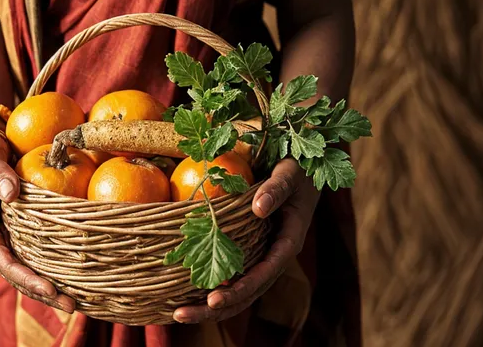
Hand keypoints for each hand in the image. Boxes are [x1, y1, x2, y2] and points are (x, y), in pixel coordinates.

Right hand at [0, 128, 75, 312]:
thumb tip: (12, 194)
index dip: (19, 273)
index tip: (44, 286)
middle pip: (13, 271)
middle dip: (38, 290)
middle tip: (68, 304)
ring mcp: (8, 236)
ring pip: (24, 270)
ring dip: (46, 289)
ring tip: (74, 305)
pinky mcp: (23, 233)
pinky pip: (36, 257)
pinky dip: (51, 272)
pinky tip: (74, 283)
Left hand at [172, 158, 318, 322]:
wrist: (303, 167)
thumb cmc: (298, 168)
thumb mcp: (290, 175)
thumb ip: (276, 189)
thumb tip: (259, 209)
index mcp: (289, 241)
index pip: (266, 273)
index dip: (242, 288)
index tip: (215, 300)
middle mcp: (275, 254)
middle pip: (249, 292)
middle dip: (218, 308)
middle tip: (181, 315)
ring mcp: (262, 253)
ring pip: (240, 289)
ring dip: (211, 305)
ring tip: (178, 313)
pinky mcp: (250, 247)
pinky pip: (233, 273)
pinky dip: (213, 285)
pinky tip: (186, 291)